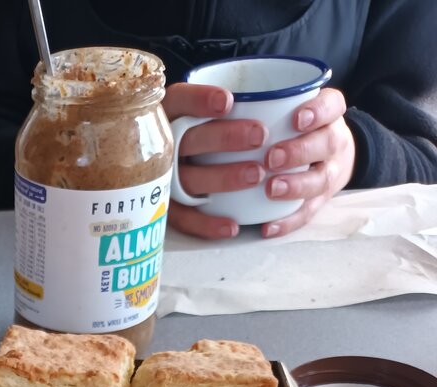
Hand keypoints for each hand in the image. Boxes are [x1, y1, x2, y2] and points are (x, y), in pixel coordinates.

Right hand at [164, 82, 267, 240]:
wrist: (169, 167)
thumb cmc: (209, 129)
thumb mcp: (214, 109)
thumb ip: (237, 103)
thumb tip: (285, 98)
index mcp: (171, 113)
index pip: (179, 100)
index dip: (199, 101)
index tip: (228, 101)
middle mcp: (163, 146)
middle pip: (187, 141)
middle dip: (224, 138)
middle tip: (260, 135)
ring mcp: (163, 179)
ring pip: (188, 180)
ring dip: (222, 178)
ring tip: (257, 174)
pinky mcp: (169, 209)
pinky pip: (184, 220)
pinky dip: (207, 225)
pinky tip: (233, 225)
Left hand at [261, 88, 354, 236]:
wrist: (331, 156)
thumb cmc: (299, 129)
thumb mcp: (294, 108)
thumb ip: (269, 104)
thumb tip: (222, 102)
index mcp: (328, 115)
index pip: (332, 105)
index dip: (318, 112)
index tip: (296, 119)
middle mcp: (333, 142)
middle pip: (327, 143)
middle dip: (300, 151)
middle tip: (272, 158)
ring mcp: (329, 173)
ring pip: (320, 180)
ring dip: (296, 186)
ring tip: (272, 189)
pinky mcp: (319, 201)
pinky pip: (306, 213)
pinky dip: (287, 222)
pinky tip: (267, 228)